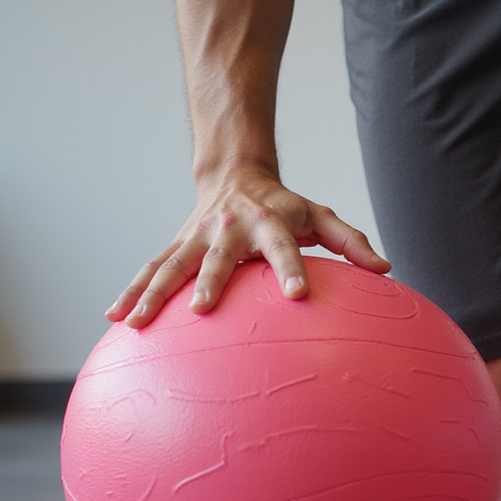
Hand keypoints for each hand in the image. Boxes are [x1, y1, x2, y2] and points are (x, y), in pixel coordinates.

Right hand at [105, 165, 390, 327]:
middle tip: (202, 309)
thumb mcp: (322, 216)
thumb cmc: (287, 207)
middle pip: (218, 257)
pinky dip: (131, 290)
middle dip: (211, 282)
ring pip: (171, 264)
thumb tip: (387, 269)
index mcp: (270, 224)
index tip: (297, 296)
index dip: (291, 269)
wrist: (236, 176)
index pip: (285, 248)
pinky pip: (149, 268)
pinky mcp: (176, 245)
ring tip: (137, 323)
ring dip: (153, 292)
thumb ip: (352, 242)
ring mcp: (196, 237)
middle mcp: (229, 229)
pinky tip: (114, 317)